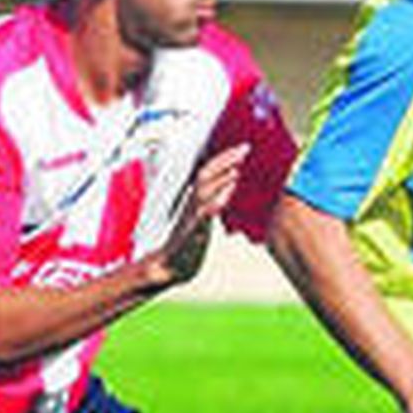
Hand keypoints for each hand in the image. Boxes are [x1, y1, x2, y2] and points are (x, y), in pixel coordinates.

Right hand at [156, 142, 247, 286]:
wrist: (170, 265)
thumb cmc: (189, 242)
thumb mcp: (204, 217)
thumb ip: (215, 200)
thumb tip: (232, 185)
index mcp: (195, 199)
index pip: (208, 172)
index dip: (224, 158)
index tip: (241, 147)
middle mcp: (192, 204)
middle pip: (205, 175)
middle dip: (224, 160)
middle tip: (243, 149)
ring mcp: (191, 217)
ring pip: (202, 192)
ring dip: (220, 179)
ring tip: (236, 169)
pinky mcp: (192, 233)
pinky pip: (201, 217)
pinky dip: (213, 205)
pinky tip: (223, 199)